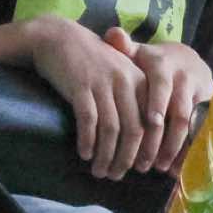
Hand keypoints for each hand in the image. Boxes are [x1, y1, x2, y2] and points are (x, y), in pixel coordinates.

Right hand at [28, 17, 147, 178]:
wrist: (59, 37)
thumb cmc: (92, 61)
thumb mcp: (121, 74)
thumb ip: (135, 100)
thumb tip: (143, 140)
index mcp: (141, 80)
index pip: (153, 123)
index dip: (149, 149)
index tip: (141, 168)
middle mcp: (126, 82)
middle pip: (134, 130)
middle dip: (126, 159)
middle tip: (116, 175)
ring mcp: (103, 83)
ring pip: (111, 130)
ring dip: (106, 156)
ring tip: (99, 171)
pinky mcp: (80, 86)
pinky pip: (88, 121)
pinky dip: (87, 141)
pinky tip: (84, 154)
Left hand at [116, 34, 212, 174]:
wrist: (188, 60)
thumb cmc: (153, 63)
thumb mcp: (138, 53)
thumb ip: (123, 47)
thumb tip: (112, 33)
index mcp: (164, 65)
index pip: (162, 86)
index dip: (158, 104)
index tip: (150, 124)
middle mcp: (186, 79)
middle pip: (178, 113)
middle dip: (163, 139)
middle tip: (146, 162)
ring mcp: (202, 95)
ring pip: (193, 126)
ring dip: (178, 149)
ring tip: (162, 168)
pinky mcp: (211, 109)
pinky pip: (204, 133)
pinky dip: (191, 152)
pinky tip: (179, 169)